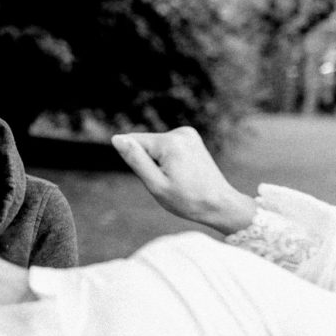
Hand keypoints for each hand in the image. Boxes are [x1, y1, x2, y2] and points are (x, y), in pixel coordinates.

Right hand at [111, 127, 256, 234]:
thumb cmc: (187, 200)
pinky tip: (183, 173)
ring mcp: (188, 133)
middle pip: (145, 144)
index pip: (133, 143)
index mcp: (170, 142)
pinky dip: (168, 160)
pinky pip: (166, 147)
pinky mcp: (191, 138)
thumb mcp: (155, 184)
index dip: (138, 163)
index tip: (158, 177)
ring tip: (177, 178)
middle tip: (168, 181)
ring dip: (159, 163)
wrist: (219, 203)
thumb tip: (116, 139)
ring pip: (155, 146)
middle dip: (149, 163)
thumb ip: (135, 159)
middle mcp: (180, 132)